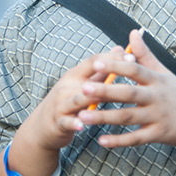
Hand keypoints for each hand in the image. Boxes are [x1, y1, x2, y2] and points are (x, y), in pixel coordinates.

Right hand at [1, 47, 130, 175]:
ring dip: (89, 99)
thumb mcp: (82, 83)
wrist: (44, 123)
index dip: (111, 59)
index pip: (93, 62)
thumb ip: (102, 70)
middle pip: (88, 81)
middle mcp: (67, 86)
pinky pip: (67, 121)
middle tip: (128, 79)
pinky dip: (74, 123)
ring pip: (78, 100)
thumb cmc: (69, 100)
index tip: (131, 58)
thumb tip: (119, 49)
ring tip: (103, 99)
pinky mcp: (58, 121)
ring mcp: (61, 103)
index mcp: (75, 75)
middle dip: (107, 79)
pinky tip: (82, 126)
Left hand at [77, 29, 175, 147]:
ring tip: (82, 116)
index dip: (115, 66)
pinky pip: (136, 138)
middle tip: (83, 89)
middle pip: (128, 94)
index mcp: (155, 79)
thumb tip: (132, 32)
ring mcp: (157, 117)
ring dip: (104, 117)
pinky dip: (119, 140)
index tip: (95, 63)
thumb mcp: (162, 71)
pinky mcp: (158, 135)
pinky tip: (101, 140)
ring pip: (128, 117)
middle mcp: (156, 98)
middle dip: (105, 91)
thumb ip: (144, 54)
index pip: (134, 70)